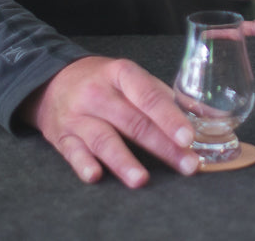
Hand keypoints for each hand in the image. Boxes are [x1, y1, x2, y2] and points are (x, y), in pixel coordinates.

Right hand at [20, 55, 198, 186]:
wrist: (52, 81)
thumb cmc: (103, 82)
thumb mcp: (130, 78)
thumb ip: (162, 96)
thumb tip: (202, 117)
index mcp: (121, 74)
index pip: (149, 97)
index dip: (169, 118)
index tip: (188, 137)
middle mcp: (98, 94)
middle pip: (134, 123)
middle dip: (163, 147)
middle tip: (187, 165)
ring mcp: (78, 116)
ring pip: (104, 140)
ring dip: (124, 162)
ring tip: (142, 180)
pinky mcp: (62, 137)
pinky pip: (72, 153)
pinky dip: (83, 164)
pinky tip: (95, 176)